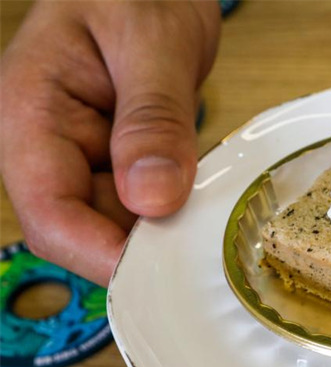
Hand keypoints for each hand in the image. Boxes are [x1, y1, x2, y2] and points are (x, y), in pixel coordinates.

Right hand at [0, 1, 220, 285]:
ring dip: (163, 237)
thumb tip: (153, 198)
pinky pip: (145, 206)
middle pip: (83, 229)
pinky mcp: (122, 163)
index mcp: (30, 111)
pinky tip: (209, 215)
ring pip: (118, 225)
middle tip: (201, 265)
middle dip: (140, 253)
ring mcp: (87, 157)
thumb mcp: (150, 42)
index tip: (158, 273)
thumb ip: (152, 119)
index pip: (48, 210)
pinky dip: (177, 216)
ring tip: (212, 238)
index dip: (98, 252)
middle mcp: (50, 144)